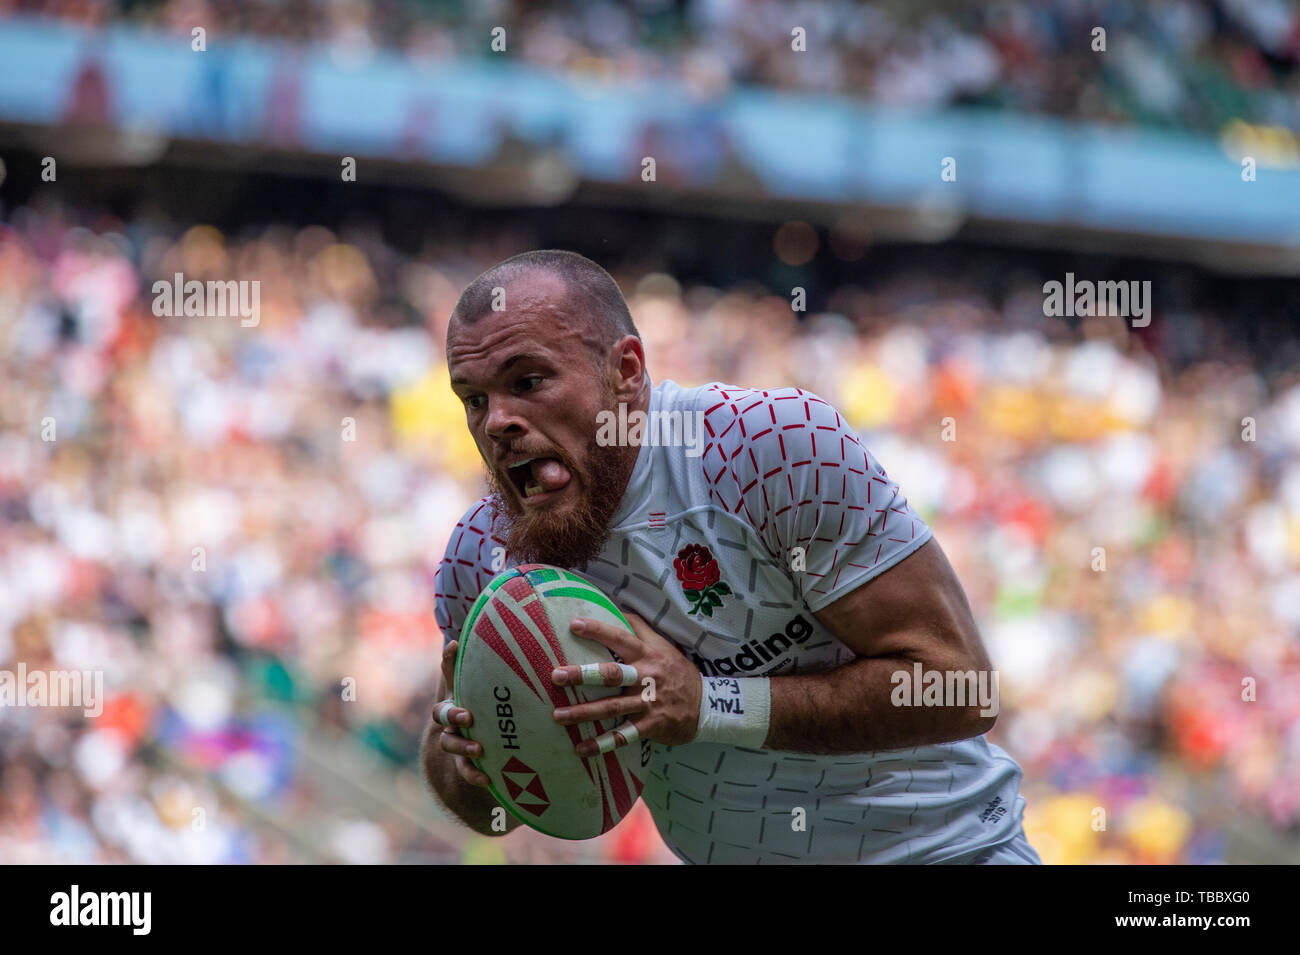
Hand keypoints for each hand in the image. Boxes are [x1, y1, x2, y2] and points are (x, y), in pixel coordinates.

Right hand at [431, 639, 490, 787]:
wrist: (497, 748)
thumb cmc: (492, 710)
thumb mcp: (492, 689)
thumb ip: (483, 666)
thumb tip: (479, 631)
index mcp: (459, 696)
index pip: (449, 673)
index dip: (448, 660)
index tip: (454, 646)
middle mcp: (453, 719)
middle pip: (443, 714)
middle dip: (453, 714)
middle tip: (468, 716)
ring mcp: (458, 741)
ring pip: (450, 744)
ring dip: (462, 746)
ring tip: (479, 749)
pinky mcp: (469, 764)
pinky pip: (466, 771)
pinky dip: (474, 774)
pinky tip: (488, 779)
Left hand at [551, 612, 702, 757]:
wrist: (707, 705)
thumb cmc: (677, 671)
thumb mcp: (663, 645)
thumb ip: (640, 628)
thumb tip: (614, 606)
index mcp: (648, 655)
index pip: (621, 638)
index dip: (598, 630)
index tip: (574, 625)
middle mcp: (646, 678)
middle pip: (612, 675)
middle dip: (582, 675)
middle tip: (556, 676)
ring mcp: (648, 703)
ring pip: (612, 708)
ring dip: (584, 713)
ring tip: (558, 715)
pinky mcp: (651, 726)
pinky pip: (623, 736)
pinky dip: (602, 744)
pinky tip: (581, 749)